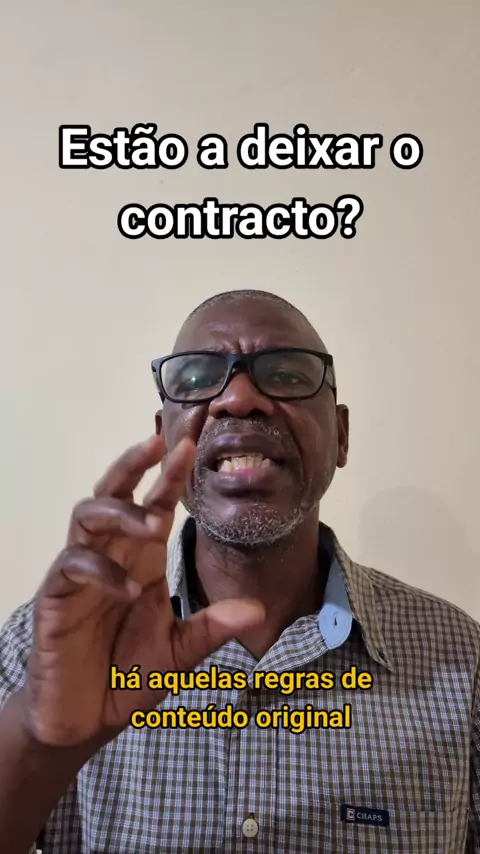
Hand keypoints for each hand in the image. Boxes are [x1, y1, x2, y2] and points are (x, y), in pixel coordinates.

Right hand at [23, 435, 263, 746]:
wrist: (86, 719)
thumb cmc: (128, 676)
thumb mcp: (179, 652)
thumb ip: (212, 629)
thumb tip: (258, 610)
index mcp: (142, 560)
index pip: (155, 504)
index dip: (170, 475)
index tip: (190, 446)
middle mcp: (111, 555)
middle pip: (113, 492)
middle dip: (134, 465)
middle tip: (161, 445)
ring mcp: (81, 573)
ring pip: (88, 515)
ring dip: (122, 512)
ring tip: (154, 524)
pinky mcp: (57, 596)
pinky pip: (74, 565)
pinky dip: (102, 571)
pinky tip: (128, 592)